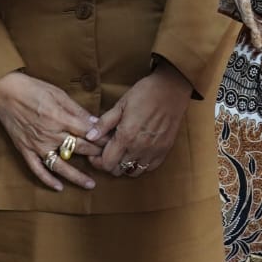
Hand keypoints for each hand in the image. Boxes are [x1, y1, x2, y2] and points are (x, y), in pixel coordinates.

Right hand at [0, 71, 105, 191]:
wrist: (5, 91)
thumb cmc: (33, 88)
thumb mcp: (58, 94)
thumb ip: (77, 110)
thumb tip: (95, 121)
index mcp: (59, 118)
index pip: (86, 132)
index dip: (101, 138)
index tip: (112, 143)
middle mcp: (49, 134)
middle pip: (78, 148)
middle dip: (95, 154)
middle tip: (108, 160)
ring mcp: (36, 145)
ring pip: (60, 165)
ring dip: (76, 176)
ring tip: (90, 184)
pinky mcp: (25, 150)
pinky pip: (37, 169)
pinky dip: (47, 180)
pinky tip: (59, 187)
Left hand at [94, 60, 191, 177]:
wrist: (171, 89)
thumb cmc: (144, 93)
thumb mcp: (120, 104)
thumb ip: (104, 123)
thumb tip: (89, 137)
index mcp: (126, 136)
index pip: (107, 163)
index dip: (97, 161)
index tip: (95, 153)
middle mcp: (140, 148)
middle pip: (118, 170)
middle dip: (110, 163)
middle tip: (108, 151)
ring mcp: (154, 151)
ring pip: (133, 172)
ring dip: (125, 166)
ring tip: (123, 152)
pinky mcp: (165, 150)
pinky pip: (149, 168)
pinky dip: (141, 164)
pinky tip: (137, 152)